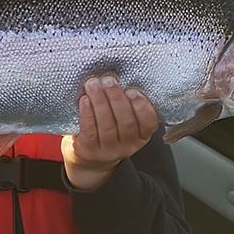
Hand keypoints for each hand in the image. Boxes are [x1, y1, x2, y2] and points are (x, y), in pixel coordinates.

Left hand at [62, 76, 159, 190]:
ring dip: (100, 101)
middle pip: (126, 122)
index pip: (149, 123)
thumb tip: (121, 75)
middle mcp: (128, 145)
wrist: (88, 158)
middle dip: (117, 99)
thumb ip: (127, 104)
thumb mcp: (123, 120)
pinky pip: (90, 130)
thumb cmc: (107, 129)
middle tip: (109, 80)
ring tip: (93, 84)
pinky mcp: (90, 150)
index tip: (133, 91)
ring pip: (107, 125)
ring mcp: (109, 150)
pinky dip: (87, 113)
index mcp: (141, 135)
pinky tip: (84, 100)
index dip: (142, 107)